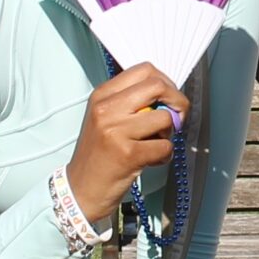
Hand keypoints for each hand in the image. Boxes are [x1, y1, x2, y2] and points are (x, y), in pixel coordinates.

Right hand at [64, 64, 185, 223]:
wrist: (81, 189)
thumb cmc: (99, 154)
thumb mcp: (105, 118)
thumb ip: (131, 102)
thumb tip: (168, 93)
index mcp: (102, 95)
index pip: (144, 70)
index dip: (166, 82)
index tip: (169, 99)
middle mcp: (106, 109)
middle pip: (157, 86)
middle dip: (177, 102)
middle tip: (177, 118)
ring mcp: (116, 131)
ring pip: (165, 118)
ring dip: (168, 134)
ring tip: (154, 145)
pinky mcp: (127, 154)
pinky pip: (164, 147)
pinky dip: (164, 156)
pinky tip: (151, 161)